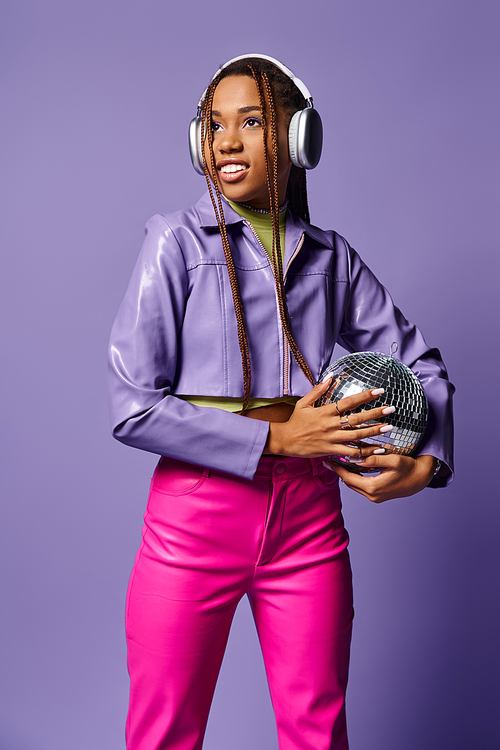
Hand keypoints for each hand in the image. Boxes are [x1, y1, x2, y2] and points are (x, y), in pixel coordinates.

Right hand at [265, 379, 395, 458]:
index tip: (379, 391)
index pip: (349, 402)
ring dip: (374, 431)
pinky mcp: (331, 450)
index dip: (365, 396)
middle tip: (391, 409)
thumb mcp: (303, 403)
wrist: (284, 440)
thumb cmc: (294, 421)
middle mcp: (331, 424)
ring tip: (389, 428)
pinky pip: (351, 452)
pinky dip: (364, 452)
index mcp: (325, 411)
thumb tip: (330, 376)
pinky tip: (377, 450)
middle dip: (376, 413)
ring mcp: (332, 438)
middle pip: (357, 418)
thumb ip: (318, 390)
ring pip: (357, 435)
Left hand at [328, 453, 436, 502]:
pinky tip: (349, 468)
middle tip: (328, 459)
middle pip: (349, 483)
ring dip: (345, 474)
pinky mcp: (377, 495)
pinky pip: (360, 486)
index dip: (337, 468)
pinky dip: (353, 477)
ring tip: (336, 462)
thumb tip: (355, 459)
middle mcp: (372, 495)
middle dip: (338, 471)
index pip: (348, 478)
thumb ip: (374, 460)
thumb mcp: (393, 460)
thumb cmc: (409, 468)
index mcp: (373, 487)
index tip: (327, 460)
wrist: (420, 479)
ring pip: (354, 485)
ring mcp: (374, 497)